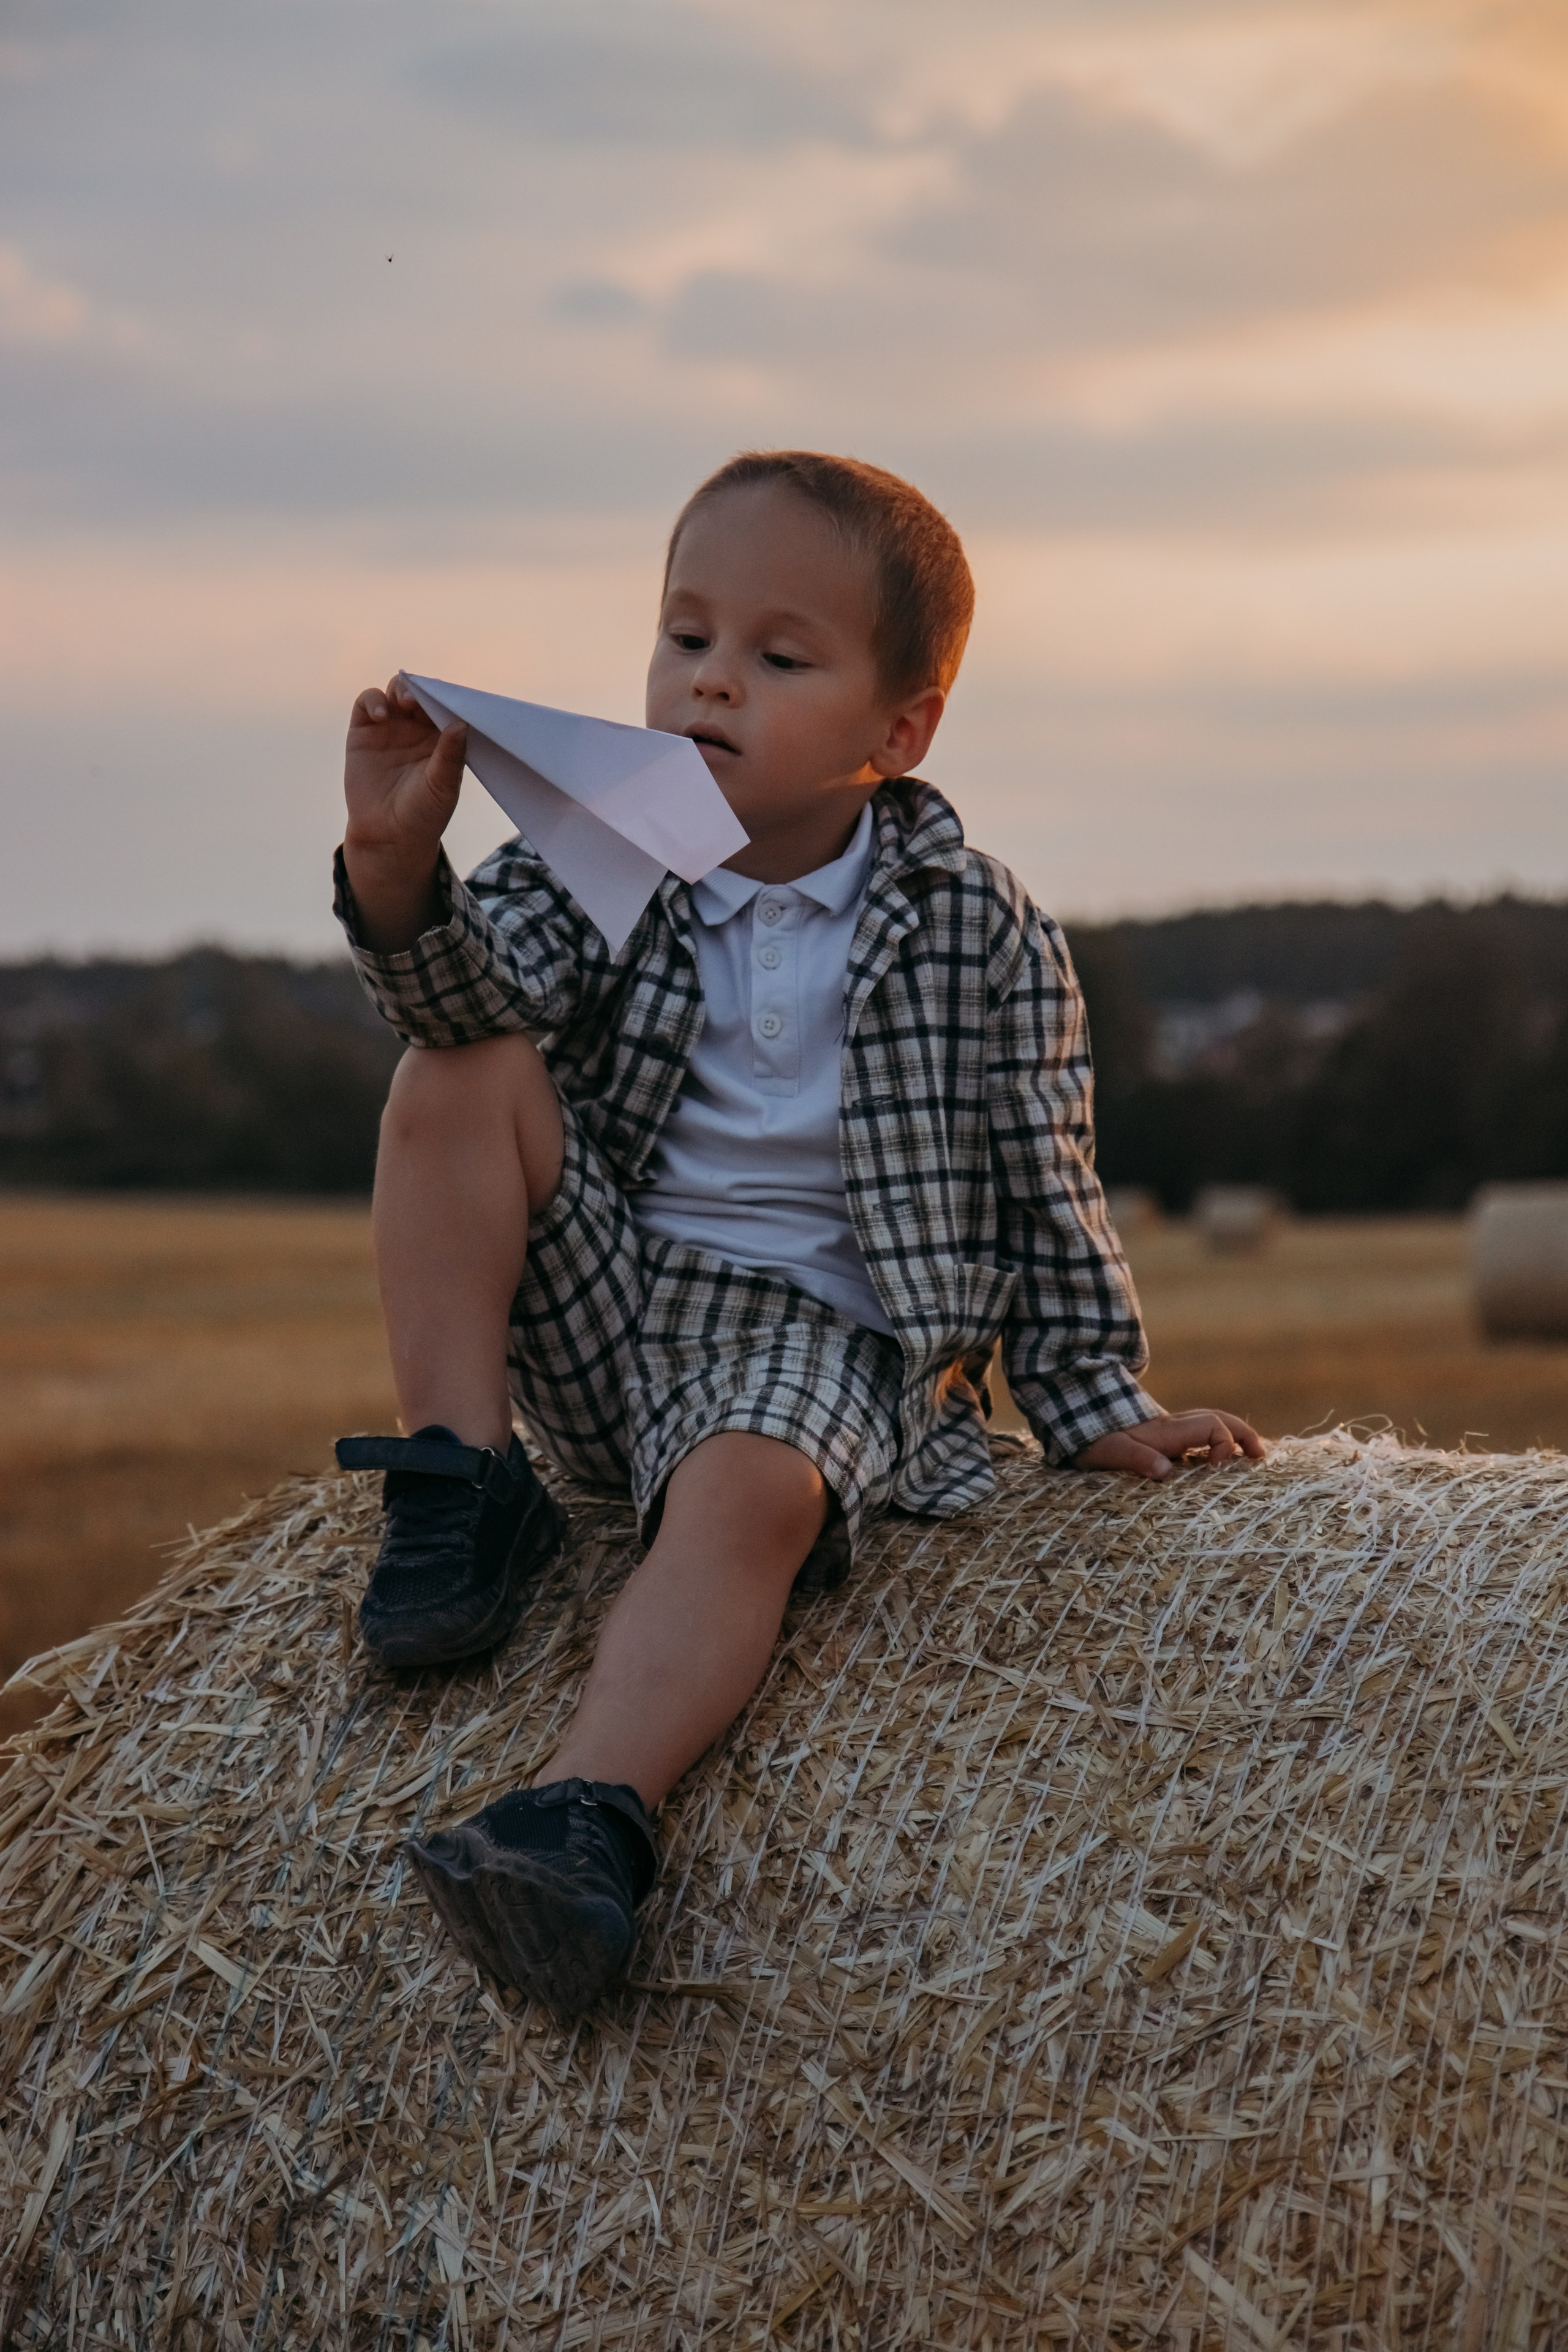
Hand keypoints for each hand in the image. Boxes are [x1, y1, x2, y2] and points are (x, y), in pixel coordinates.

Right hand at [342, 675, 468, 949]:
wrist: (388, 836)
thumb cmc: (423, 814)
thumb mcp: (443, 787)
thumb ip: (451, 756)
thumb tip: (461, 723)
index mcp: (443, 736)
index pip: (447, 705)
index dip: (449, 697)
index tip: (452, 698)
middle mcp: (418, 726)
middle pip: (422, 692)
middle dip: (425, 689)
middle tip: (427, 697)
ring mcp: (390, 726)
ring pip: (396, 691)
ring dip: (402, 688)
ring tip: (406, 702)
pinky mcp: (364, 730)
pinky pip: (368, 702)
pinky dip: (373, 701)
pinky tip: (380, 714)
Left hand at [1074, 1410, 1263, 1480]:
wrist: (1074, 1419)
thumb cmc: (1090, 1439)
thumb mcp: (1108, 1451)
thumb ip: (1136, 1458)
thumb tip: (1166, 1472)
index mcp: (1166, 1430)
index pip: (1211, 1426)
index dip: (1224, 1445)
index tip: (1216, 1469)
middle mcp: (1173, 1426)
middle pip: (1218, 1419)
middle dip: (1243, 1435)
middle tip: (1260, 1458)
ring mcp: (1169, 1430)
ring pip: (1211, 1424)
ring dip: (1234, 1437)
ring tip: (1252, 1458)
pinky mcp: (1163, 1438)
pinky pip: (1199, 1434)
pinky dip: (1218, 1442)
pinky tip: (1223, 1461)